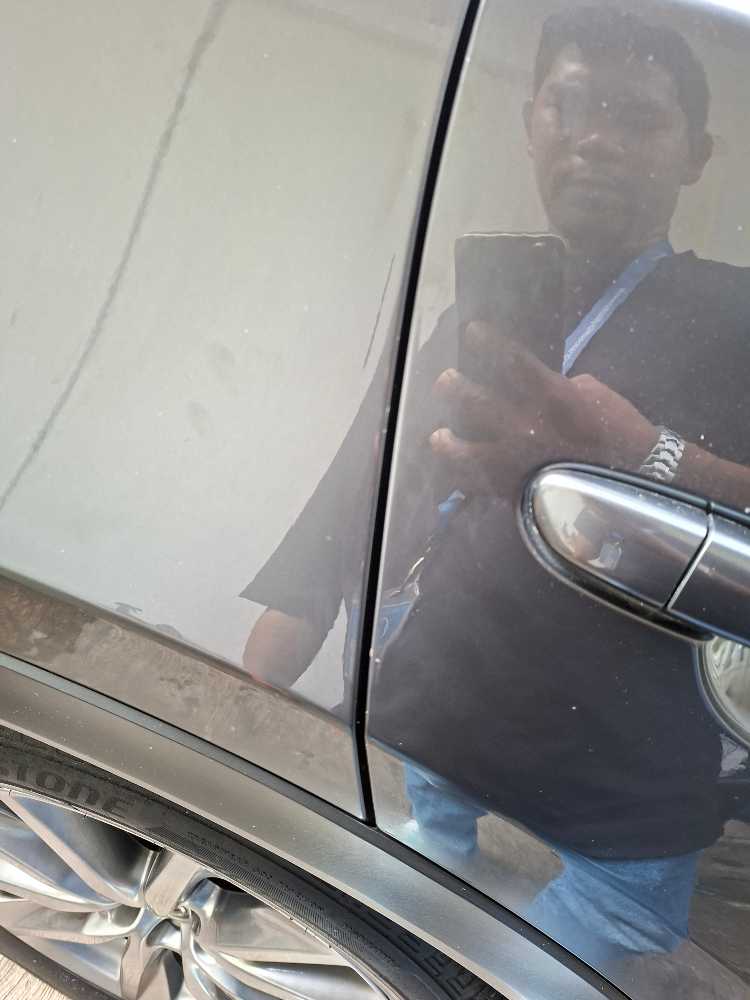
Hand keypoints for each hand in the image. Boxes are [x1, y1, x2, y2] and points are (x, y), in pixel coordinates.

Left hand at [429, 321, 658, 497]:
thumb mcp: (591, 394)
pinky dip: (464, 479)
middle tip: (444, 380)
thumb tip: (537, 388)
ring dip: (447, 443)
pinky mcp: (515, 489)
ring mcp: (516, 460)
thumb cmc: (620, 430)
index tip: (471, 331)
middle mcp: (525, 425)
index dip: (487, 343)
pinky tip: (453, 475)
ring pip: (466, 450)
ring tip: (438, 437)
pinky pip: (480, 485)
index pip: (510, 361)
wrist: (635, 479)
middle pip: (476, 403)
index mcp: (549, 395)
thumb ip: (556, 387)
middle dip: (455, 389)